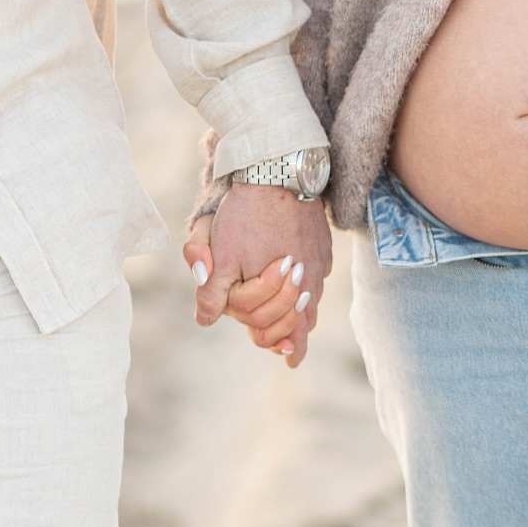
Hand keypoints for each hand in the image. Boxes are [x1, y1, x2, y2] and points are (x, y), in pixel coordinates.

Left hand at [182, 182, 331, 367]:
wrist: (277, 170)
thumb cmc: (246, 214)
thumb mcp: (220, 253)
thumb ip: (212, 291)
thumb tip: (205, 320)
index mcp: (285, 286)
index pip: (286, 327)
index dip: (279, 342)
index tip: (287, 357)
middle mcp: (309, 277)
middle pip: (306, 316)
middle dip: (296, 334)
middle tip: (291, 348)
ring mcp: (319, 257)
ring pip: (315, 295)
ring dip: (306, 312)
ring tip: (303, 327)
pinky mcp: (322, 241)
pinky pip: (320, 271)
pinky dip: (312, 285)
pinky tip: (307, 284)